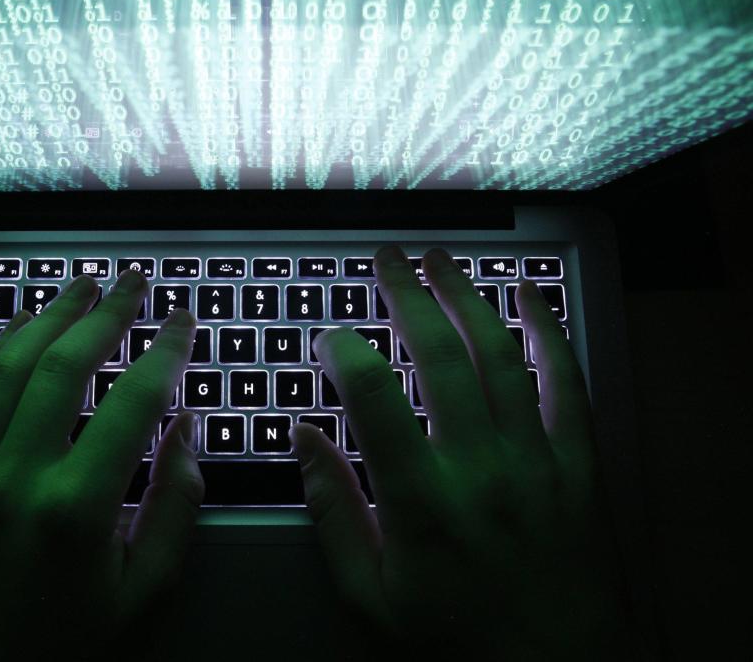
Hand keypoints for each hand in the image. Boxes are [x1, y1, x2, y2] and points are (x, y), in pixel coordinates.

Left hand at [0, 269, 201, 660]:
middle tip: (132, 282)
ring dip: (46, 318)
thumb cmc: (62, 649)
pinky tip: (16, 331)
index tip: (181, 322)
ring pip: (5, 368)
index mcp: (73, 510)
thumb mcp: (144, 594)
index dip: (164, 351)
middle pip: (64, 366)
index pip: (133, 401)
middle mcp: (12, 479)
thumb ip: (175, 507)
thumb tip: (187, 430)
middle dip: (105, 314)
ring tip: (78, 289)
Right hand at [291, 246, 630, 658]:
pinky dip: (549, 332)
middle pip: (440, 356)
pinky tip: (530, 295)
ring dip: (467, 297)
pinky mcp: (578, 464)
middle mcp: (479, 468)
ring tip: (441, 259)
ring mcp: (535, 461)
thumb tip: (304, 438)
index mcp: (421, 501)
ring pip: (500, 356)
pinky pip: (568, 384)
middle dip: (407, 296)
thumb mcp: (370, 595)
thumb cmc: (455, 637)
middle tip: (386, 258)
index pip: (373, 398)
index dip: (344, 352)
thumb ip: (333, 510)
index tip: (329, 335)